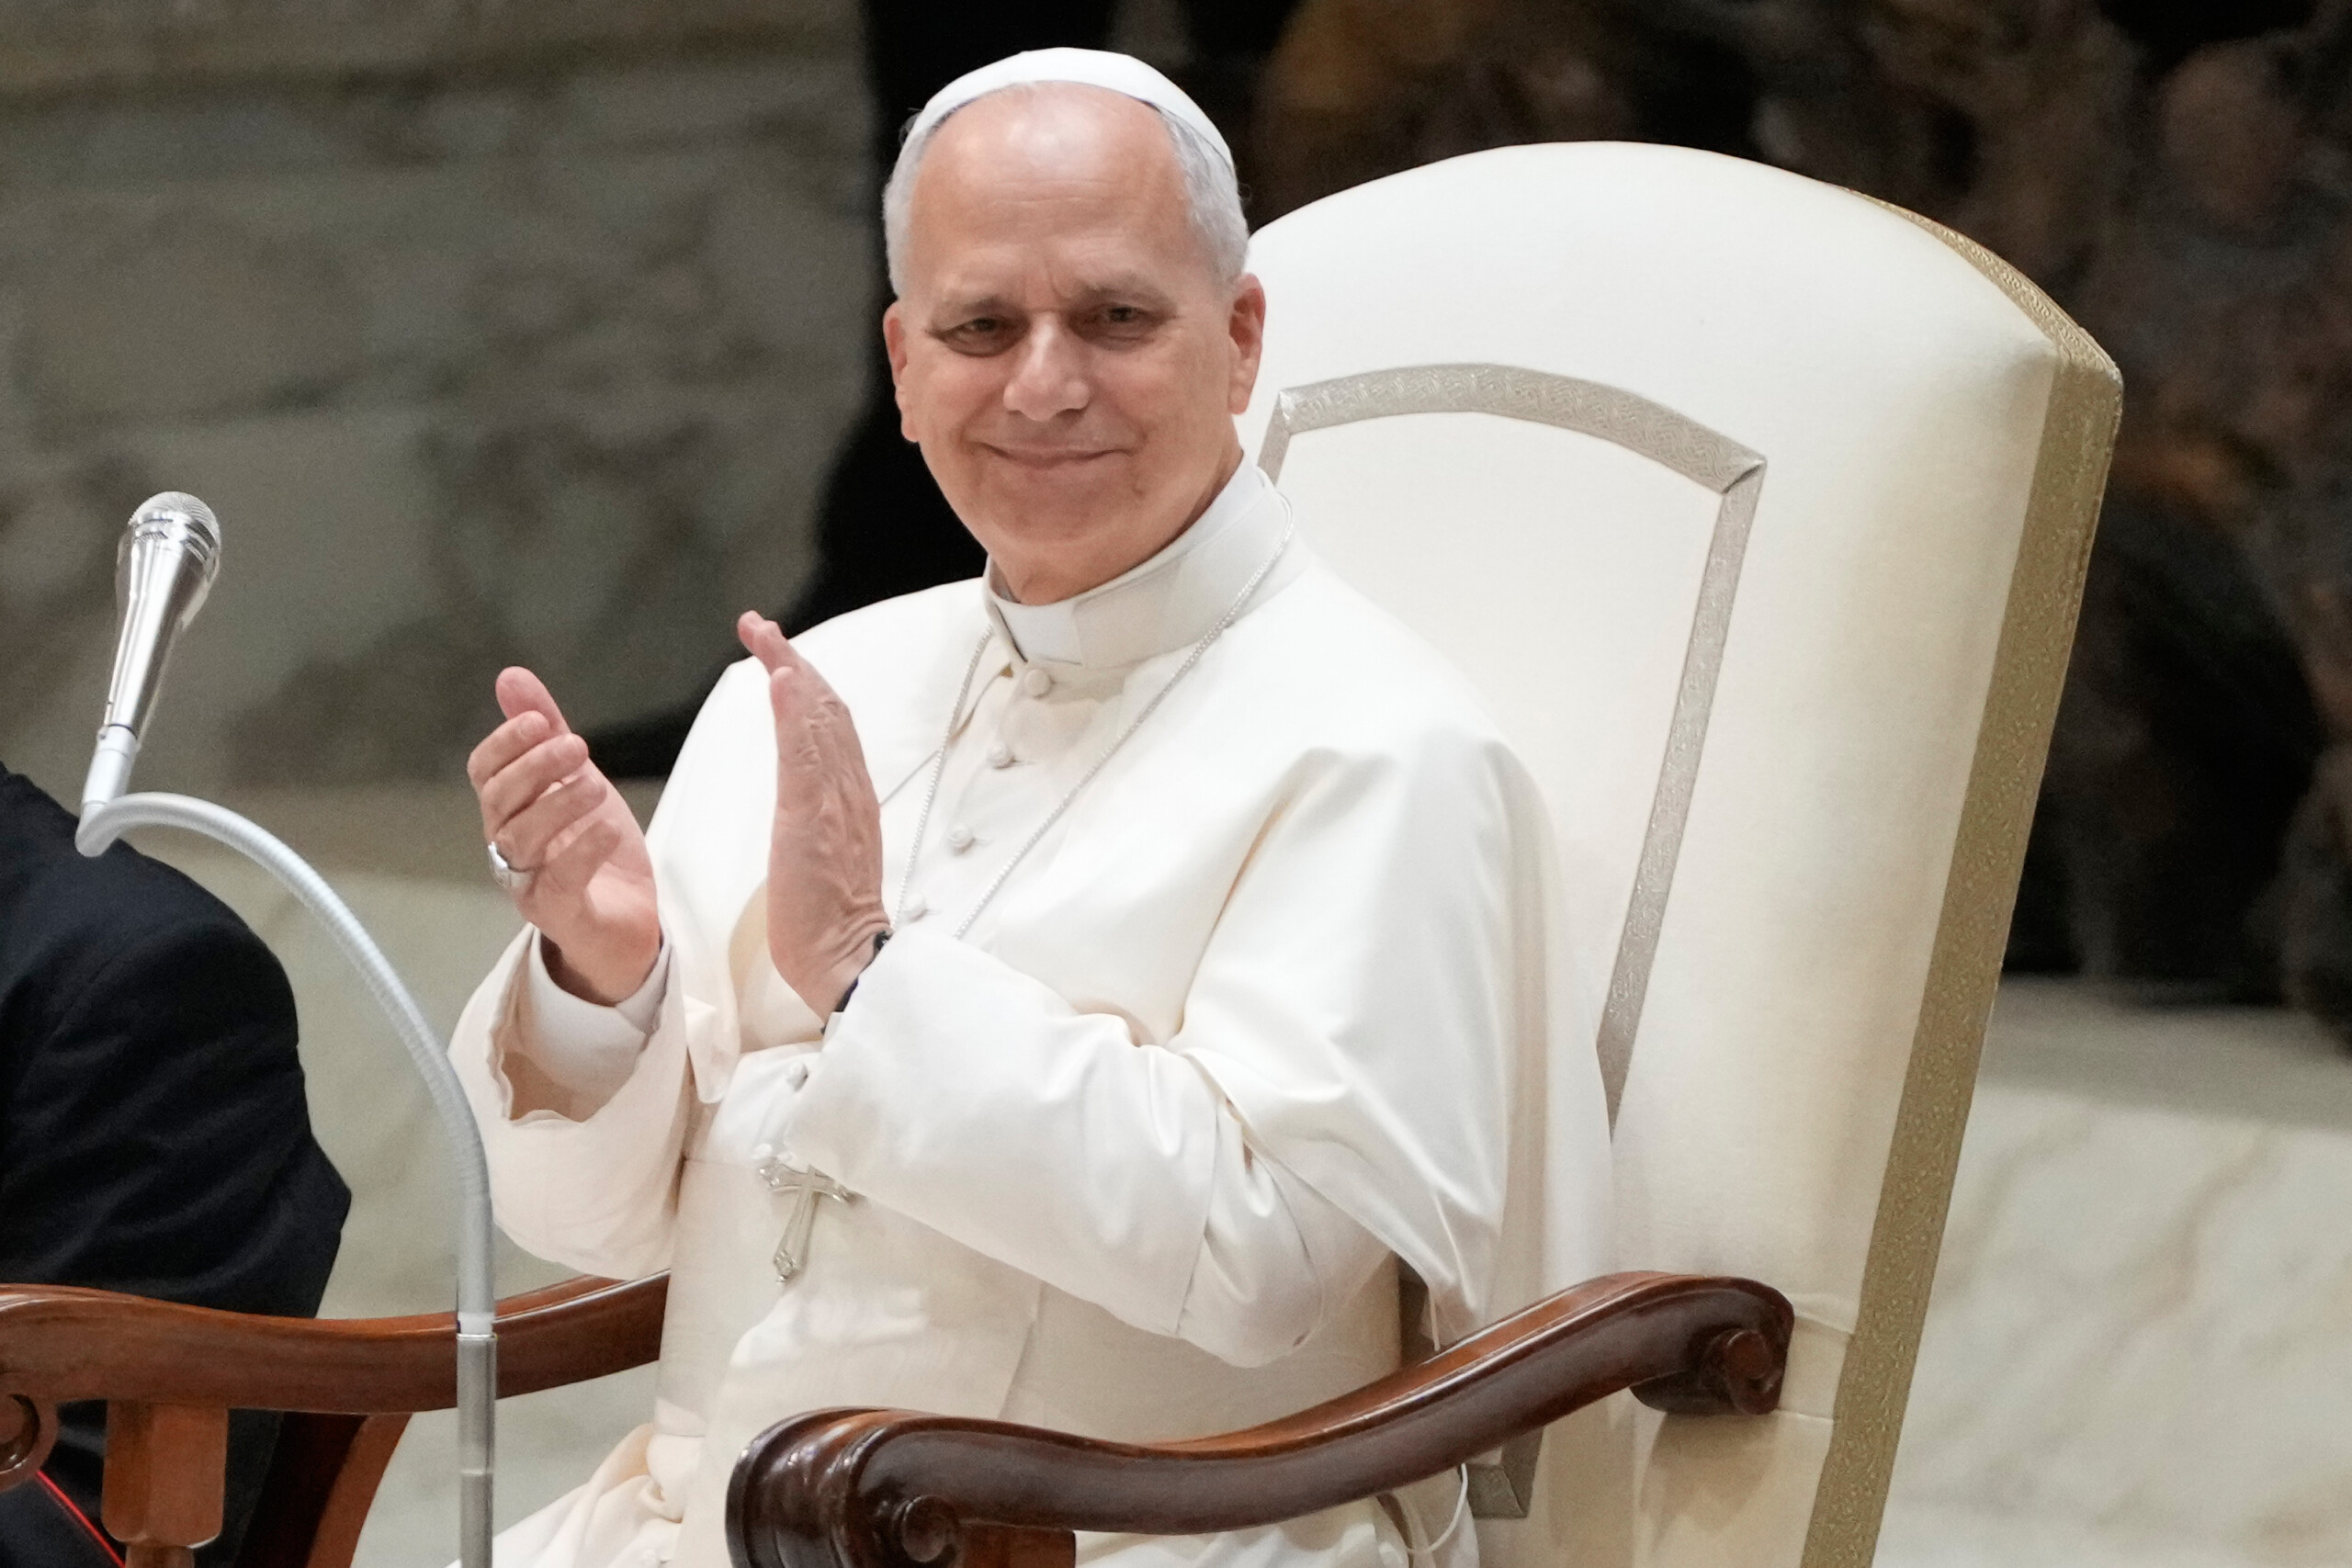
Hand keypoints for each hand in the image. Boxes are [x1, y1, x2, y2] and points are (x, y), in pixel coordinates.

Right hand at [466, 668, 661, 1003]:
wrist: (629, 922)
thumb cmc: (595, 850)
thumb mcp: (576, 779)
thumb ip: (547, 733)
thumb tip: (511, 676)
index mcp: (509, 812)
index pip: (484, 773)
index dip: (505, 744)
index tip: (539, 721)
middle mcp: (508, 848)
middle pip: (499, 803)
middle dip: (533, 769)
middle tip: (576, 746)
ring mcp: (530, 884)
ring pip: (521, 841)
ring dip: (557, 805)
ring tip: (595, 784)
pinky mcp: (561, 915)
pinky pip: (560, 882)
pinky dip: (583, 851)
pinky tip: (607, 828)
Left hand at [738, 613, 890, 1011]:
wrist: (846, 960)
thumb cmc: (832, 921)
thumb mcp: (824, 857)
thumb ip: (822, 822)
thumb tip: (811, 803)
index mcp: (851, 800)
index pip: (832, 728)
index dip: (807, 685)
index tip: (778, 656)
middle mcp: (849, 790)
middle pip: (827, 709)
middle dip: (794, 661)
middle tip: (760, 626)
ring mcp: (835, 801)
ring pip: (819, 719)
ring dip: (791, 669)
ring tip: (764, 633)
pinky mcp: (813, 816)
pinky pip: (806, 752)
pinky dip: (798, 710)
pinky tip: (784, 677)